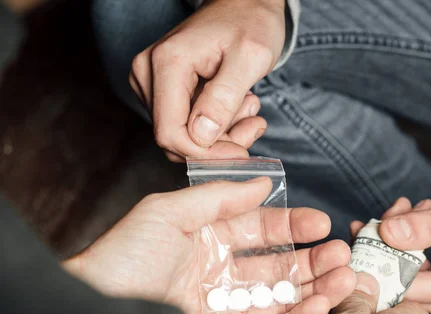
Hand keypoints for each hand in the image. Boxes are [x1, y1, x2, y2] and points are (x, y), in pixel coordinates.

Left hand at [64, 178, 355, 313]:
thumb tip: (262, 184)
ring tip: (345, 277)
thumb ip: (218, 197)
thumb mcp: (167, 212)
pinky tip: (320, 304)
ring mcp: (224, 311)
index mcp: (209, 242)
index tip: (320, 222)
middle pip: (278, 268)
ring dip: (315, 289)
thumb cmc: (123, 259)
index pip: (261, 232)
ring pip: (280, 301)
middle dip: (312, 260)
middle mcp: (221, 275)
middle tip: (341, 252)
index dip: (292, 227)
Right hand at [130, 0, 286, 160]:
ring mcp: (151, 83)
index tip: (242, 151)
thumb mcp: (250, 58)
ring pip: (183, 136)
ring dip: (222, 135)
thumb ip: (225, 97)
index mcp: (166, 64)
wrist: (245, 5)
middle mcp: (148, 74)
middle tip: (254, 124)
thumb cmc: (250, 24)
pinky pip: (186, 126)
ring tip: (250, 107)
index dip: (206, 153)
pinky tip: (238, 106)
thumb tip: (201, 136)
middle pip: (176, 138)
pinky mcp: (162, 91)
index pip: (170, 133)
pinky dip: (217, 127)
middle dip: (218, 145)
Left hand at [378, 193, 430, 313]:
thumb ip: (429, 226)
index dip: (378, 255)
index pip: (400, 284)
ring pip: (409, 274)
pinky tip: (425, 218)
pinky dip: (417, 246)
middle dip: (391, 240)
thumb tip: (385, 231)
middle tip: (400, 206)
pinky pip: (422, 274)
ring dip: (405, 239)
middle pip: (401, 280)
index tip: (369, 225)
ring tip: (419, 206)